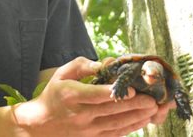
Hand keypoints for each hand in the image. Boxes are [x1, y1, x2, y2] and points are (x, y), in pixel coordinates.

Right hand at [13, 57, 167, 136]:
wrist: (39, 125)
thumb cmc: (53, 95)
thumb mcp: (61, 74)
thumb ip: (82, 65)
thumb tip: (104, 63)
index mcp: (71, 95)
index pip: (96, 95)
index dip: (115, 93)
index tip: (132, 90)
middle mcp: (80, 114)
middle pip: (111, 111)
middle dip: (134, 105)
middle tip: (152, 100)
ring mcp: (86, 130)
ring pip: (116, 124)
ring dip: (136, 118)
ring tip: (152, 110)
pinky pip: (114, 134)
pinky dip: (129, 128)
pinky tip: (142, 121)